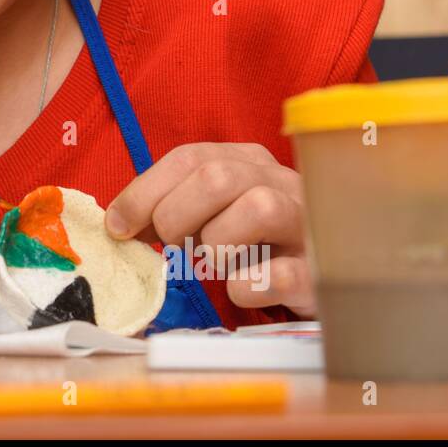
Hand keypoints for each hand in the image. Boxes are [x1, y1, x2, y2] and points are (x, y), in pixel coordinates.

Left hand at [103, 142, 315, 317]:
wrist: (329, 278)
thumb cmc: (258, 245)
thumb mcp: (215, 214)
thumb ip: (173, 207)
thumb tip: (120, 222)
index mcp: (250, 162)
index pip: (189, 157)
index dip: (144, 192)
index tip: (118, 226)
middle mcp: (282, 182)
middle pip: (217, 177)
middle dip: (176, 216)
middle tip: (173, 247)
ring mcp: (308, 225)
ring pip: (259, 208)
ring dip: (217, 245)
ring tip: (215, 264)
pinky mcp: (321, 272)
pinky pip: (281, 273)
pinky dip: (249, 286)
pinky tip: (240, 289)